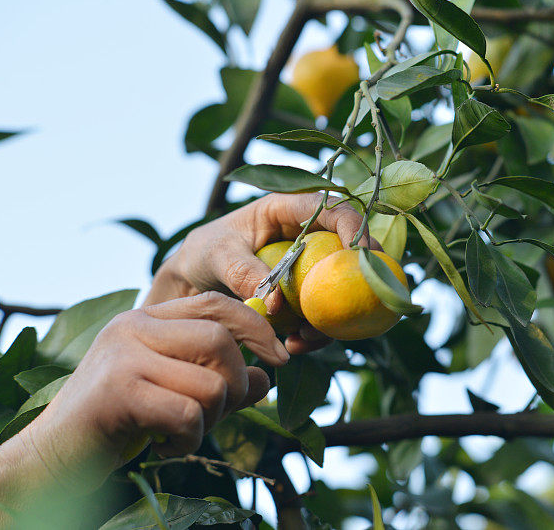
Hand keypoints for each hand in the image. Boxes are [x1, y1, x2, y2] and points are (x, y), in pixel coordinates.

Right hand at [0, 292, 282, 509]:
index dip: (256, 328)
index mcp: (147, 318)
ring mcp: (123, 355)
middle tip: (215, 414)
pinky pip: (189, 413)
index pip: (216, 305)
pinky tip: (166, 445)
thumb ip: (219, 379)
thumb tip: (267, 375)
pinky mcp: (118, 391)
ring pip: (212, 381)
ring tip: (182, 432)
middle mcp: (133, 326)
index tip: (280, 358)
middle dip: (235, 385)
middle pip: (221, 341)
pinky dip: (189, 439)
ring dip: (211, 419)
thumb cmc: (120, 422)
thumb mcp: (176, 392)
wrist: (52, 456)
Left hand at [145, 193, 377, 353]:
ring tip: (306, 337)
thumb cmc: (204, 253)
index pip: (334, 208)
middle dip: (361, 277)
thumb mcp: (217, 256)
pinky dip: (317, 333)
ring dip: (336, 316)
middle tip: (357, 303)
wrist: (191, 281)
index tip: (358, 252)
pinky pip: (325, 316)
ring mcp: (313, 270)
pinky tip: (295, 344)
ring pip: (343, 289)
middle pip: (352, 250)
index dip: (354, 225)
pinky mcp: (308, 298)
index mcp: (290, 210)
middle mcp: (310, 237)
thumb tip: (277, 302)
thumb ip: (243, 272)